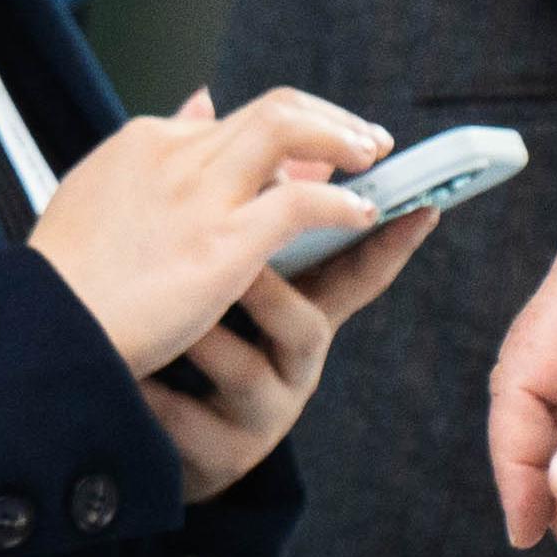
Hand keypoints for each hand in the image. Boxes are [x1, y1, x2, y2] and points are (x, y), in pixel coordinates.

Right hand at [30, 87, 388, 375]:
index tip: (311, 157)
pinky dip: (341, 202)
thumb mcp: (96, 195)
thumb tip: (199, 102)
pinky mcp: (222, 240)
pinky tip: (364, 215)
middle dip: (326, 118)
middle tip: (364, 141)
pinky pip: (302, 201)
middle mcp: (175, 153)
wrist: (41, 324)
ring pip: (290, 129)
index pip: (229, 120)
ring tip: (375, 162)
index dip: (283, 133)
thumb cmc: (61, 279)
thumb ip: (149, 156)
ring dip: (342, 139)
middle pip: (272, 109)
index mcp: (143, 143)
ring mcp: (200, 193)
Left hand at [142, 210, 435, 500]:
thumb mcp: (224, 276)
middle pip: (308, 325)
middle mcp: (293, 365)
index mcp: (302, 314)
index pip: (355, 274)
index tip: (424, 206)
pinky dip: (159, 396)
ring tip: (164, 319)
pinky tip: (132, 376)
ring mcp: (260, 415)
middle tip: (236, 259)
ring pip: (244, 371)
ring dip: (203, 338)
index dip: (391, 244)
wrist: (149, 430)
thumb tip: (212, 101)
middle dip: (271, 291)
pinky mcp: (218, 456)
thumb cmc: (192, 337)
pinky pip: (189, 422)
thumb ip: (232, 204)